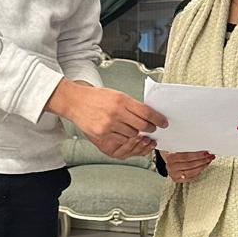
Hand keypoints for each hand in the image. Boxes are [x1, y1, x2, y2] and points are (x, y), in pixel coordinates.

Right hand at [47, 79, 166, 159]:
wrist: (74, 102)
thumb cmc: (95, 98)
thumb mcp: (116, 95)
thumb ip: (131, 105)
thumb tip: (148, 115)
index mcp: (121, 100)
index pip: (146, 112)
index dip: (157, 119)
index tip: (163, 122)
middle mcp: (115, 113)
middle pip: (141, 126)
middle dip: (150, 129)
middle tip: (152, 129)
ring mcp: (108, 125)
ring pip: (132, 136)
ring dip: (137, 136)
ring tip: (138, 132)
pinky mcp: (102, 134)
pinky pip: (120, 141)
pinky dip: (125, 139)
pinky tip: (125, 135)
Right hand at [161, 150, 214, 183]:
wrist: (169, 162)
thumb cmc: (175, 154)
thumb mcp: (177, 149)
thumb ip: (186, 148)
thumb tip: (202, 148)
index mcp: (170, 157)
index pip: (186, 156)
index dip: (197, 155)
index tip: (206, 152)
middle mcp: (171, 167)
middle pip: (190, 164)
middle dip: (202, 160)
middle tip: (210, 157)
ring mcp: (173, 174)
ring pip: (192, 171)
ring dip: (202, 166)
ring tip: (208, 161)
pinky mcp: (177, 180)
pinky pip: (191, 177)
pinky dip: (198, 172)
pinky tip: (203, 167)